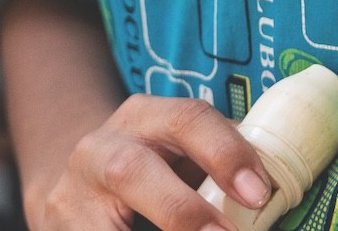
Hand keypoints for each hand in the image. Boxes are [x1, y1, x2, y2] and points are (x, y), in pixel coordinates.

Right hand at [32, 94, 273, 230]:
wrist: (75, 185)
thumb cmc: (153, 169)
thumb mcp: (177, 151)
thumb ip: (215, 163)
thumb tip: (277, 191)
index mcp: (144, 118)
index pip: (187, 119)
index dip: (225, 153)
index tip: (259, 194)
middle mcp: (101, 148)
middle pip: (132, 171)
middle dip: (183, 211)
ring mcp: (72, 193)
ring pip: (104, 225)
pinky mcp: (60, 228)